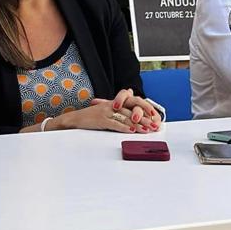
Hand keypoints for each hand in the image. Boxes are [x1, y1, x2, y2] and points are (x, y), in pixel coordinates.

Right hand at [47, 88, 161, 132]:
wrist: (75, 118)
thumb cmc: (92, 116)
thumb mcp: (107, 108)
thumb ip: (120, 106)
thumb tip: (132, 98)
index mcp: (115, 102)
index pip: (133, 103)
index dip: (145, 109)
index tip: (155, 116)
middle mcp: (112, 104)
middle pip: (132, 110)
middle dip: (144, 118)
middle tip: (154, 125)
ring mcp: (106, 111)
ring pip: (125, 117)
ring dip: (137, 124)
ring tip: (147, 130)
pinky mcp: (101, 119)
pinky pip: (114, 123)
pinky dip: (124, 127)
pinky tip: (131, 131)